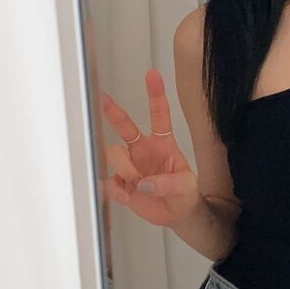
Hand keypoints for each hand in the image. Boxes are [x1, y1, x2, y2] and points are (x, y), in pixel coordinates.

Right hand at [99, 68, 200, 227]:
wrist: (177, 214)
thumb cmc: (185, 193)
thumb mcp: (186, 185)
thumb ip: (168, 182)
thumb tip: (144, 183)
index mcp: (162, 143)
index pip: (159, 115)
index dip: (155, 95)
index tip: (152, 74)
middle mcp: (142, 150)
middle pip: (125, 126)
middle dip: (113, 111)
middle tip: (102, 97)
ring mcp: (130, 166)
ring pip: (115, 155)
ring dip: (126, 170)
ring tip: (139, 187)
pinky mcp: (120, 183)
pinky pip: (110, 181)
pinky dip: (117, 190)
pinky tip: (128, 197)